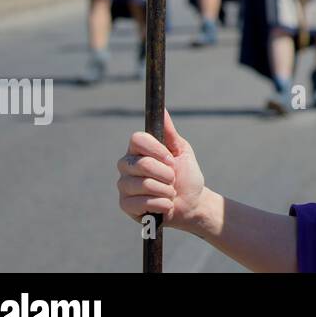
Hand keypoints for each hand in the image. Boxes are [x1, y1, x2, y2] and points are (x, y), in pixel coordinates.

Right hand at [117, 109, 206, 231]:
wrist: (191, 203)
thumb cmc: (186, 175)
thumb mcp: (182, 151)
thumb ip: (170, 133)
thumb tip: (164, 111)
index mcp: (138, 150)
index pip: (136, 139)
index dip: (157, 150)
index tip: (171, 159)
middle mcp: (127, 165)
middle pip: (141, 163)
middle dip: (166, 173)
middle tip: (173, 179)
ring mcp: (124, 185)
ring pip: (143, 184)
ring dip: (165, 190)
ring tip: (170, 192)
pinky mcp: (124, 205)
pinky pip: (142, 202)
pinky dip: (162, 204)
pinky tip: (165, 205)